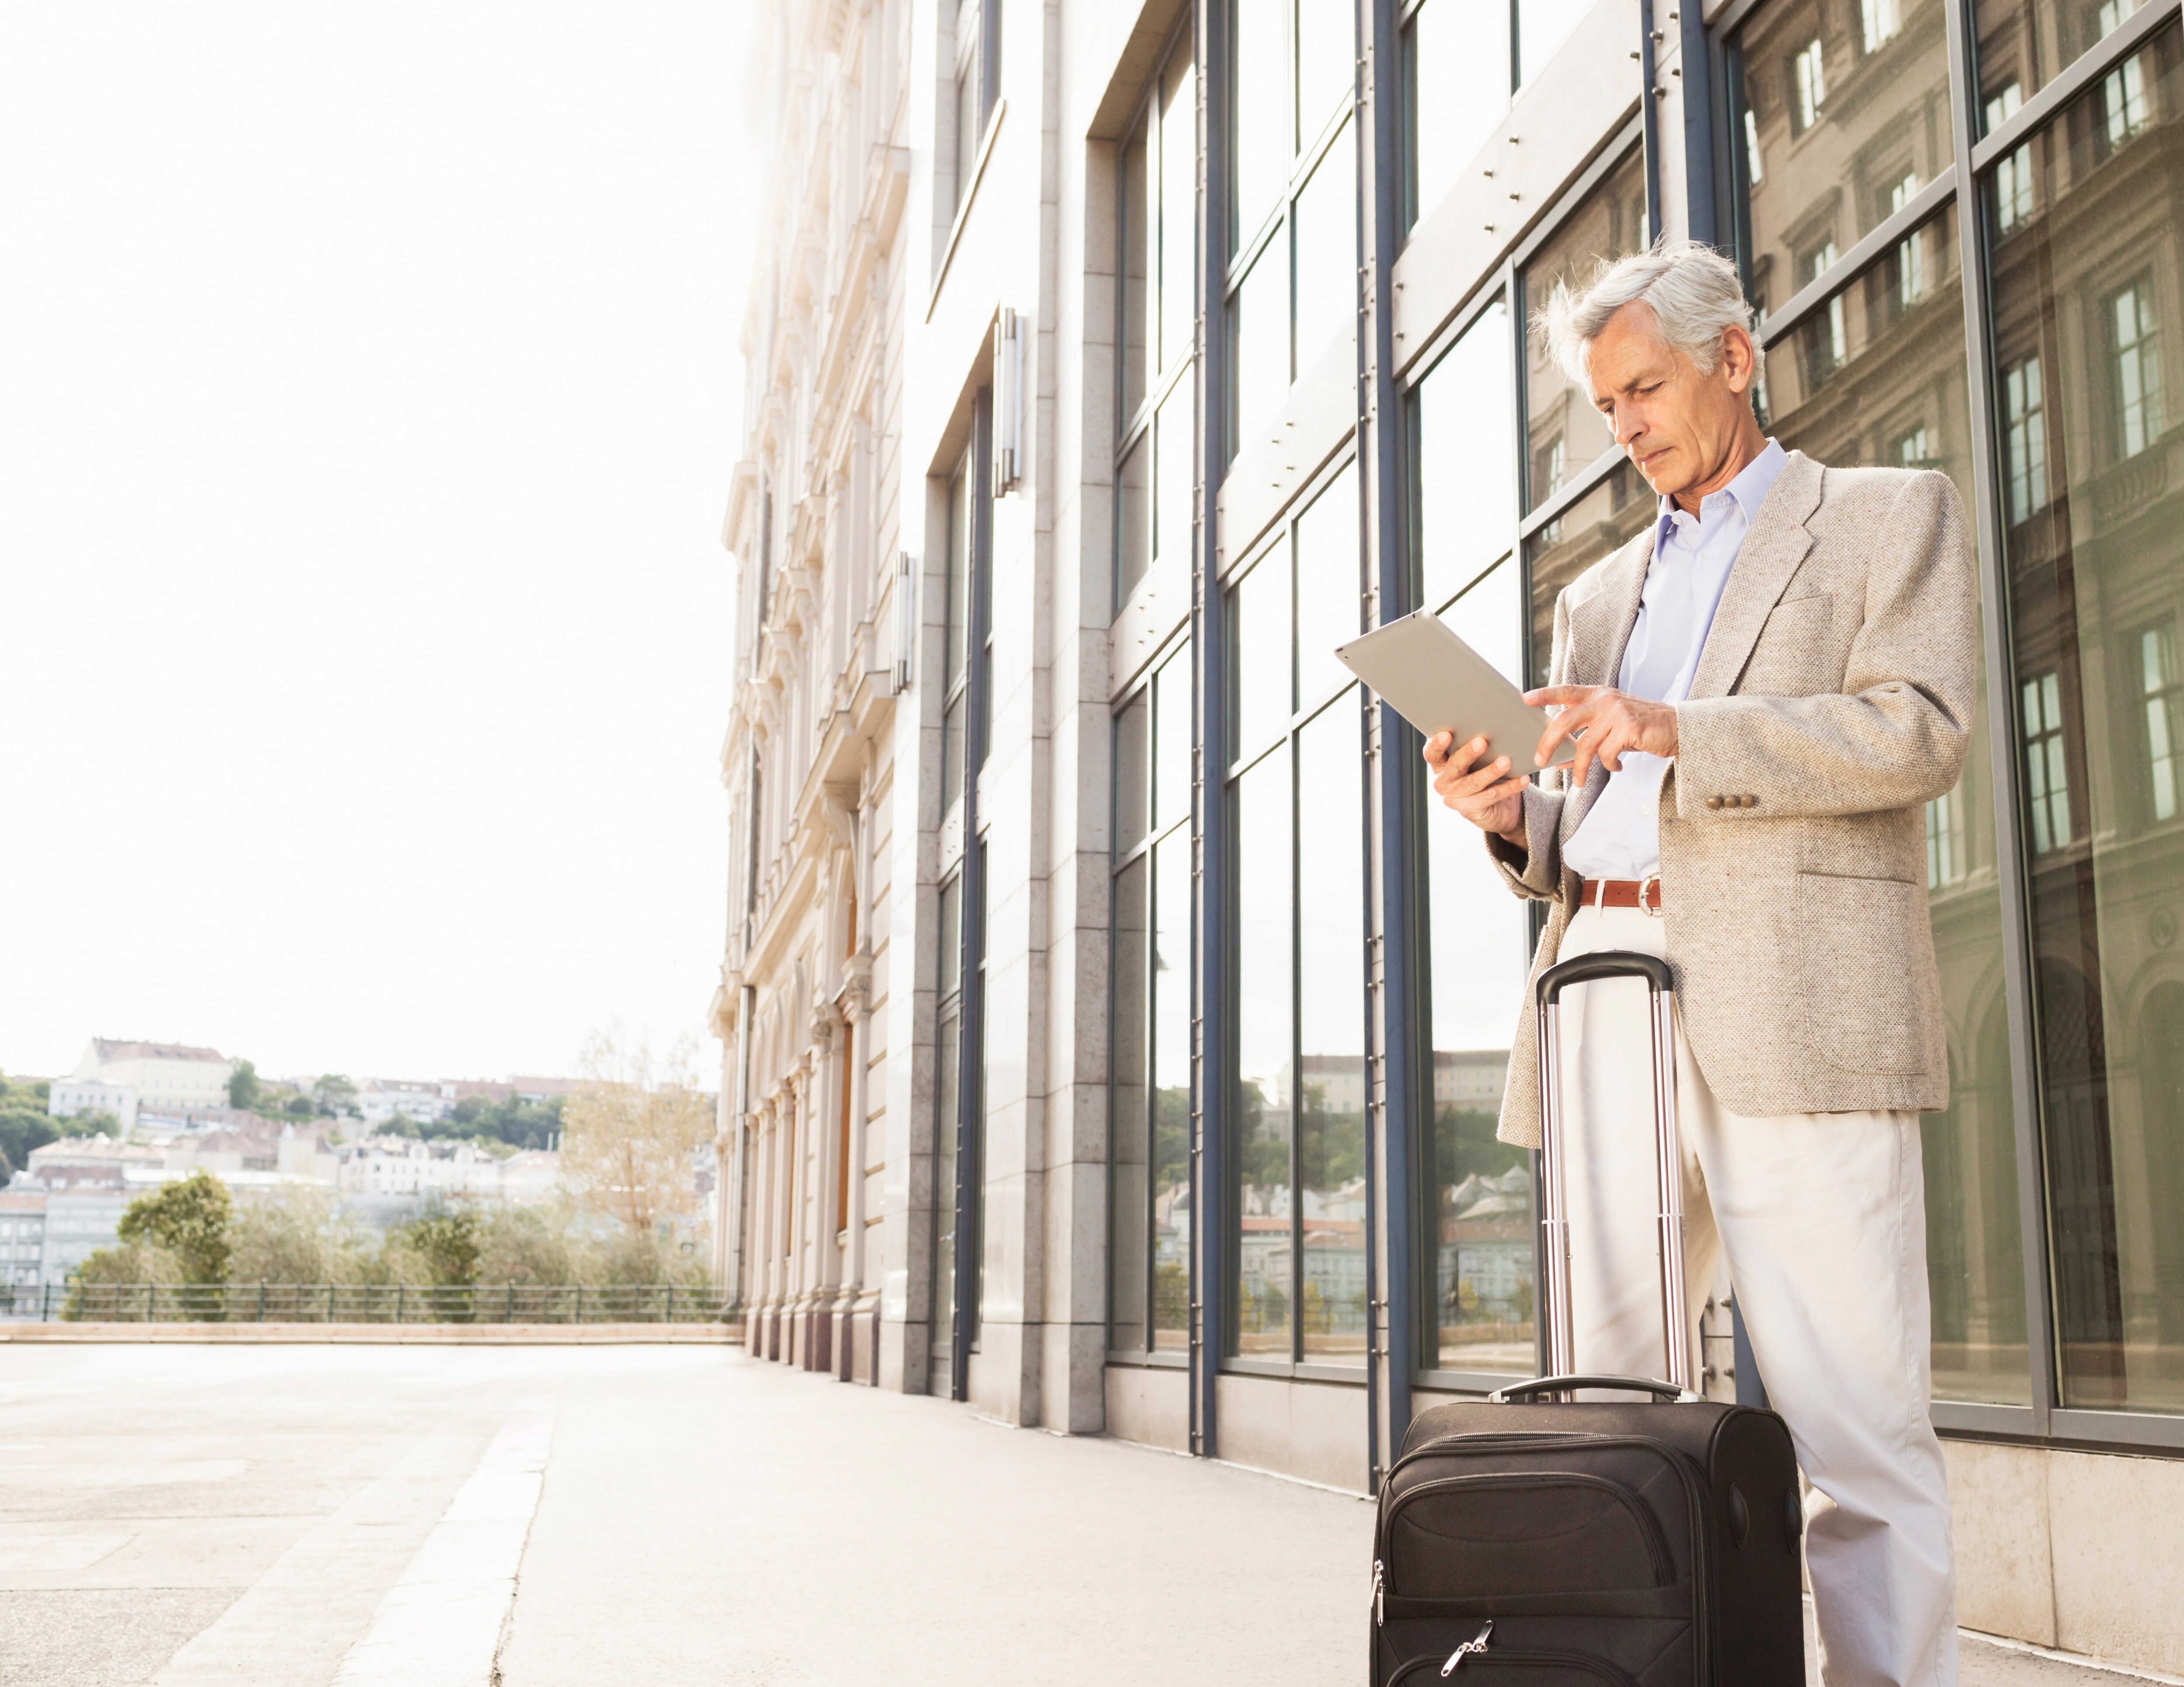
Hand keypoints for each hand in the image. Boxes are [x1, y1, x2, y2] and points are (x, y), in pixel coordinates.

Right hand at [1422, 731, 1528, 844]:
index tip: (1447, 734)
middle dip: (1467, 753)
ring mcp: (1454, 798)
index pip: (1432, 754)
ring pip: (1473, 782)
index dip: (1437, 745)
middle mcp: (1443, 782)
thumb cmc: (1485, 772)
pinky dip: (1509, 787)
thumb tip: (1492, 725)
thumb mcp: (1478, 759)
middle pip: (1454, 766)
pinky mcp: (1469, 810)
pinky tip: (1522, 779)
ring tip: (1506, 761)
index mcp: (1440, 765)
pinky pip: (1490, 796)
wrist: (1499, 808)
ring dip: (1491, 771)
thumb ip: (1476, 745)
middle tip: (1482, 742)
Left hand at [1525, 685, 1678, 788]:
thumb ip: (1587, 732)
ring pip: (1585, 745)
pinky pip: (1607, 754)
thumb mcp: (1612, 722)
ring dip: (1578, 768)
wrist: (1678, 727)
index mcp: (1598, 695)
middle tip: (1540, 761)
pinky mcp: (1630, 728)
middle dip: (1548, 743)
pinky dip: (1608, 766)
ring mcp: (1617, 713)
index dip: (1544, 694)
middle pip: (1565, 721)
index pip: (1566, 691)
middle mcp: (1605, 700)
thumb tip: (1559, 756)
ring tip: (1578, 782)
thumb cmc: (1641, 727)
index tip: (1524, 699)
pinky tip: (1616, 768)